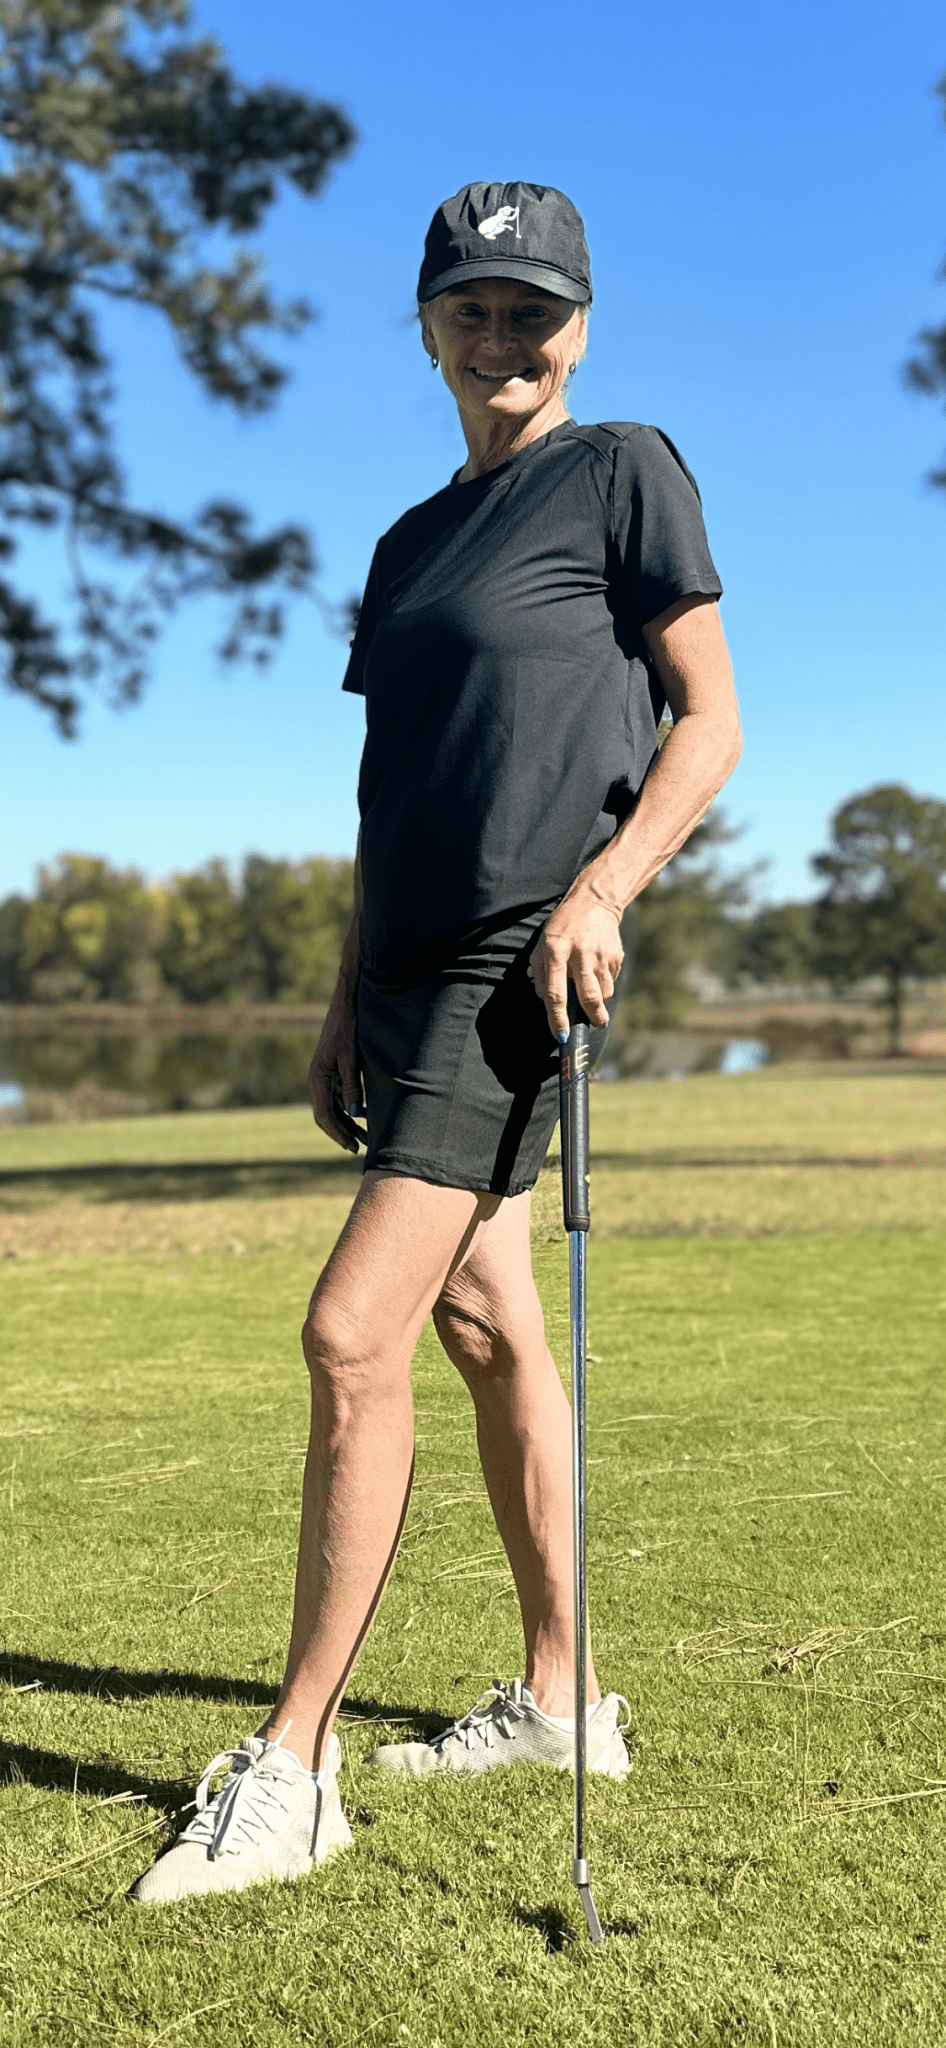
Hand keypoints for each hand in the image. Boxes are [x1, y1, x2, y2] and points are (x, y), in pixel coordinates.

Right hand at [308, 1000, 364, 1153]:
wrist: (346, 1007)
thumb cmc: (347, 1030)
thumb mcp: (352, 1059)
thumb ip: (352, 1087)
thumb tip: (353, 1115)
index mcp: (318, 1078)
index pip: (324, 1114)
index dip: (337, 1133)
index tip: (351, 1146)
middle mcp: (317, 1081)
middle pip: (326, 1115)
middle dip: (342, 1133)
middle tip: (359, 1148)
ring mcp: (324, 1078)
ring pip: (333, 1109)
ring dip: (347, 1124)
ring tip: (365, 1138)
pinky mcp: (332, 1073)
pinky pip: (338, 1098)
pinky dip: (349, 1110)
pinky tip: (363, 1117)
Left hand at [532, 890, 622, 1039]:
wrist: (594, 902)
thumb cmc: (562, 927)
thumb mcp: (542, 944)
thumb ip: (540, 972)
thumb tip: (544, 1001)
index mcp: (556, 950)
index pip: (555, 993)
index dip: (557, 1018)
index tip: (560, 1036)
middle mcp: (580, 953)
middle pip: (589, 997)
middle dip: (592, 1017)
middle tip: (593, 1024)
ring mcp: (601, 955)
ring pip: (604, 993)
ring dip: (598, 1002)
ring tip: (590, 992)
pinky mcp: (615, 955)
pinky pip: (611, 981)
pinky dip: (604, 985)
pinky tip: (596, 972)